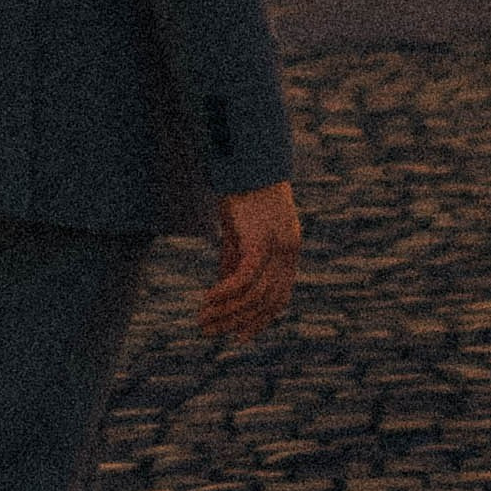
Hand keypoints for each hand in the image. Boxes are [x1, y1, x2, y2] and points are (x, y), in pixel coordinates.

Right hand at [200, 180, 300, 344]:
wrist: (246, 153)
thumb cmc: (241, 185)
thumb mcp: (239, 227)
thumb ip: (234, 257)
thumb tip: (223, 288)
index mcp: (289, 247)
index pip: (279, 297)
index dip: (259, 320)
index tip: (238, 337)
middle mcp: (288, 249)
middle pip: (267, 301)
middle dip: (238, 322)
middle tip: (210, 333)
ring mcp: (277, 245)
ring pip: (254, 295)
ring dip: (226, 313)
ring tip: (201, 321)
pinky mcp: (259, 239)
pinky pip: (243, 279)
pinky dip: (224, 294)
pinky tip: (206, 301)